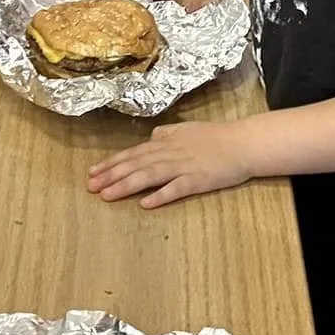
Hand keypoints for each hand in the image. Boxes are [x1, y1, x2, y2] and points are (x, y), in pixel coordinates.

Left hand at [87, 120, 252, 209]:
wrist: (243, 143)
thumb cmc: (216, 136)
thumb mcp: (188, 129)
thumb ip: (168, 133)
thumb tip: (152, 136)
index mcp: (167, 142)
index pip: (133, 153)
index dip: (112, 163)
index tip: (92, 172)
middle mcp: (170, 153)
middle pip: (136, 164)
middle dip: (111, 175)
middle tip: (90, 187)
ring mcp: (184, 166)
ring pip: (149, 175)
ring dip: (126, 185)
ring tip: (107, 196)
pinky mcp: (198, 180)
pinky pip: (176, 189)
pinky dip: (160, 195)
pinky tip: (145, 204)